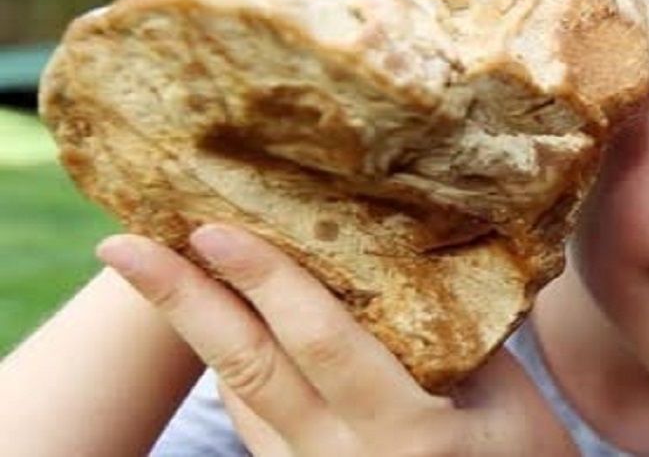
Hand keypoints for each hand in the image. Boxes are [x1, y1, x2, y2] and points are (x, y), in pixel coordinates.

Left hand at [97, 225, 575, 455]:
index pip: (321, 344)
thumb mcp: (509, 400)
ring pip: (238, 395)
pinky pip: (251, 421)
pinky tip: (211, 321)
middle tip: (124, 245)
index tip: (213, 229)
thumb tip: (401, 254)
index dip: (266, 282)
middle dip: (183, 302)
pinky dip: (229, 366)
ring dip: (193, 328)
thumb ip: (453, 336)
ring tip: (154, 267)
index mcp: (407, 435)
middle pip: (248, 370)